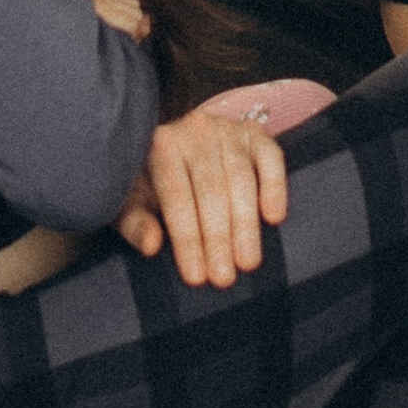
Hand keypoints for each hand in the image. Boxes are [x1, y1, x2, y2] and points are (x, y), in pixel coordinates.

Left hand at [113, 97, 290, 288]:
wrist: (175, 146)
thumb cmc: (151, 182)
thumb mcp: (132, 202)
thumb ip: (135, 224)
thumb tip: (151, 245)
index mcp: (161, 145)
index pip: (177, 195)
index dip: (187, 238)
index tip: (196, 276)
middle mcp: (196, 131)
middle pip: (211, 189)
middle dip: (218, 237)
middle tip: (224, 278)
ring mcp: (228, 129)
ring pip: (241, 178)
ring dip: (245, 223)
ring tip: (248, 262)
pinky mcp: (255, 133)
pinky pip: (271, 158)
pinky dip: (275, 186)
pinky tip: (274, 217)